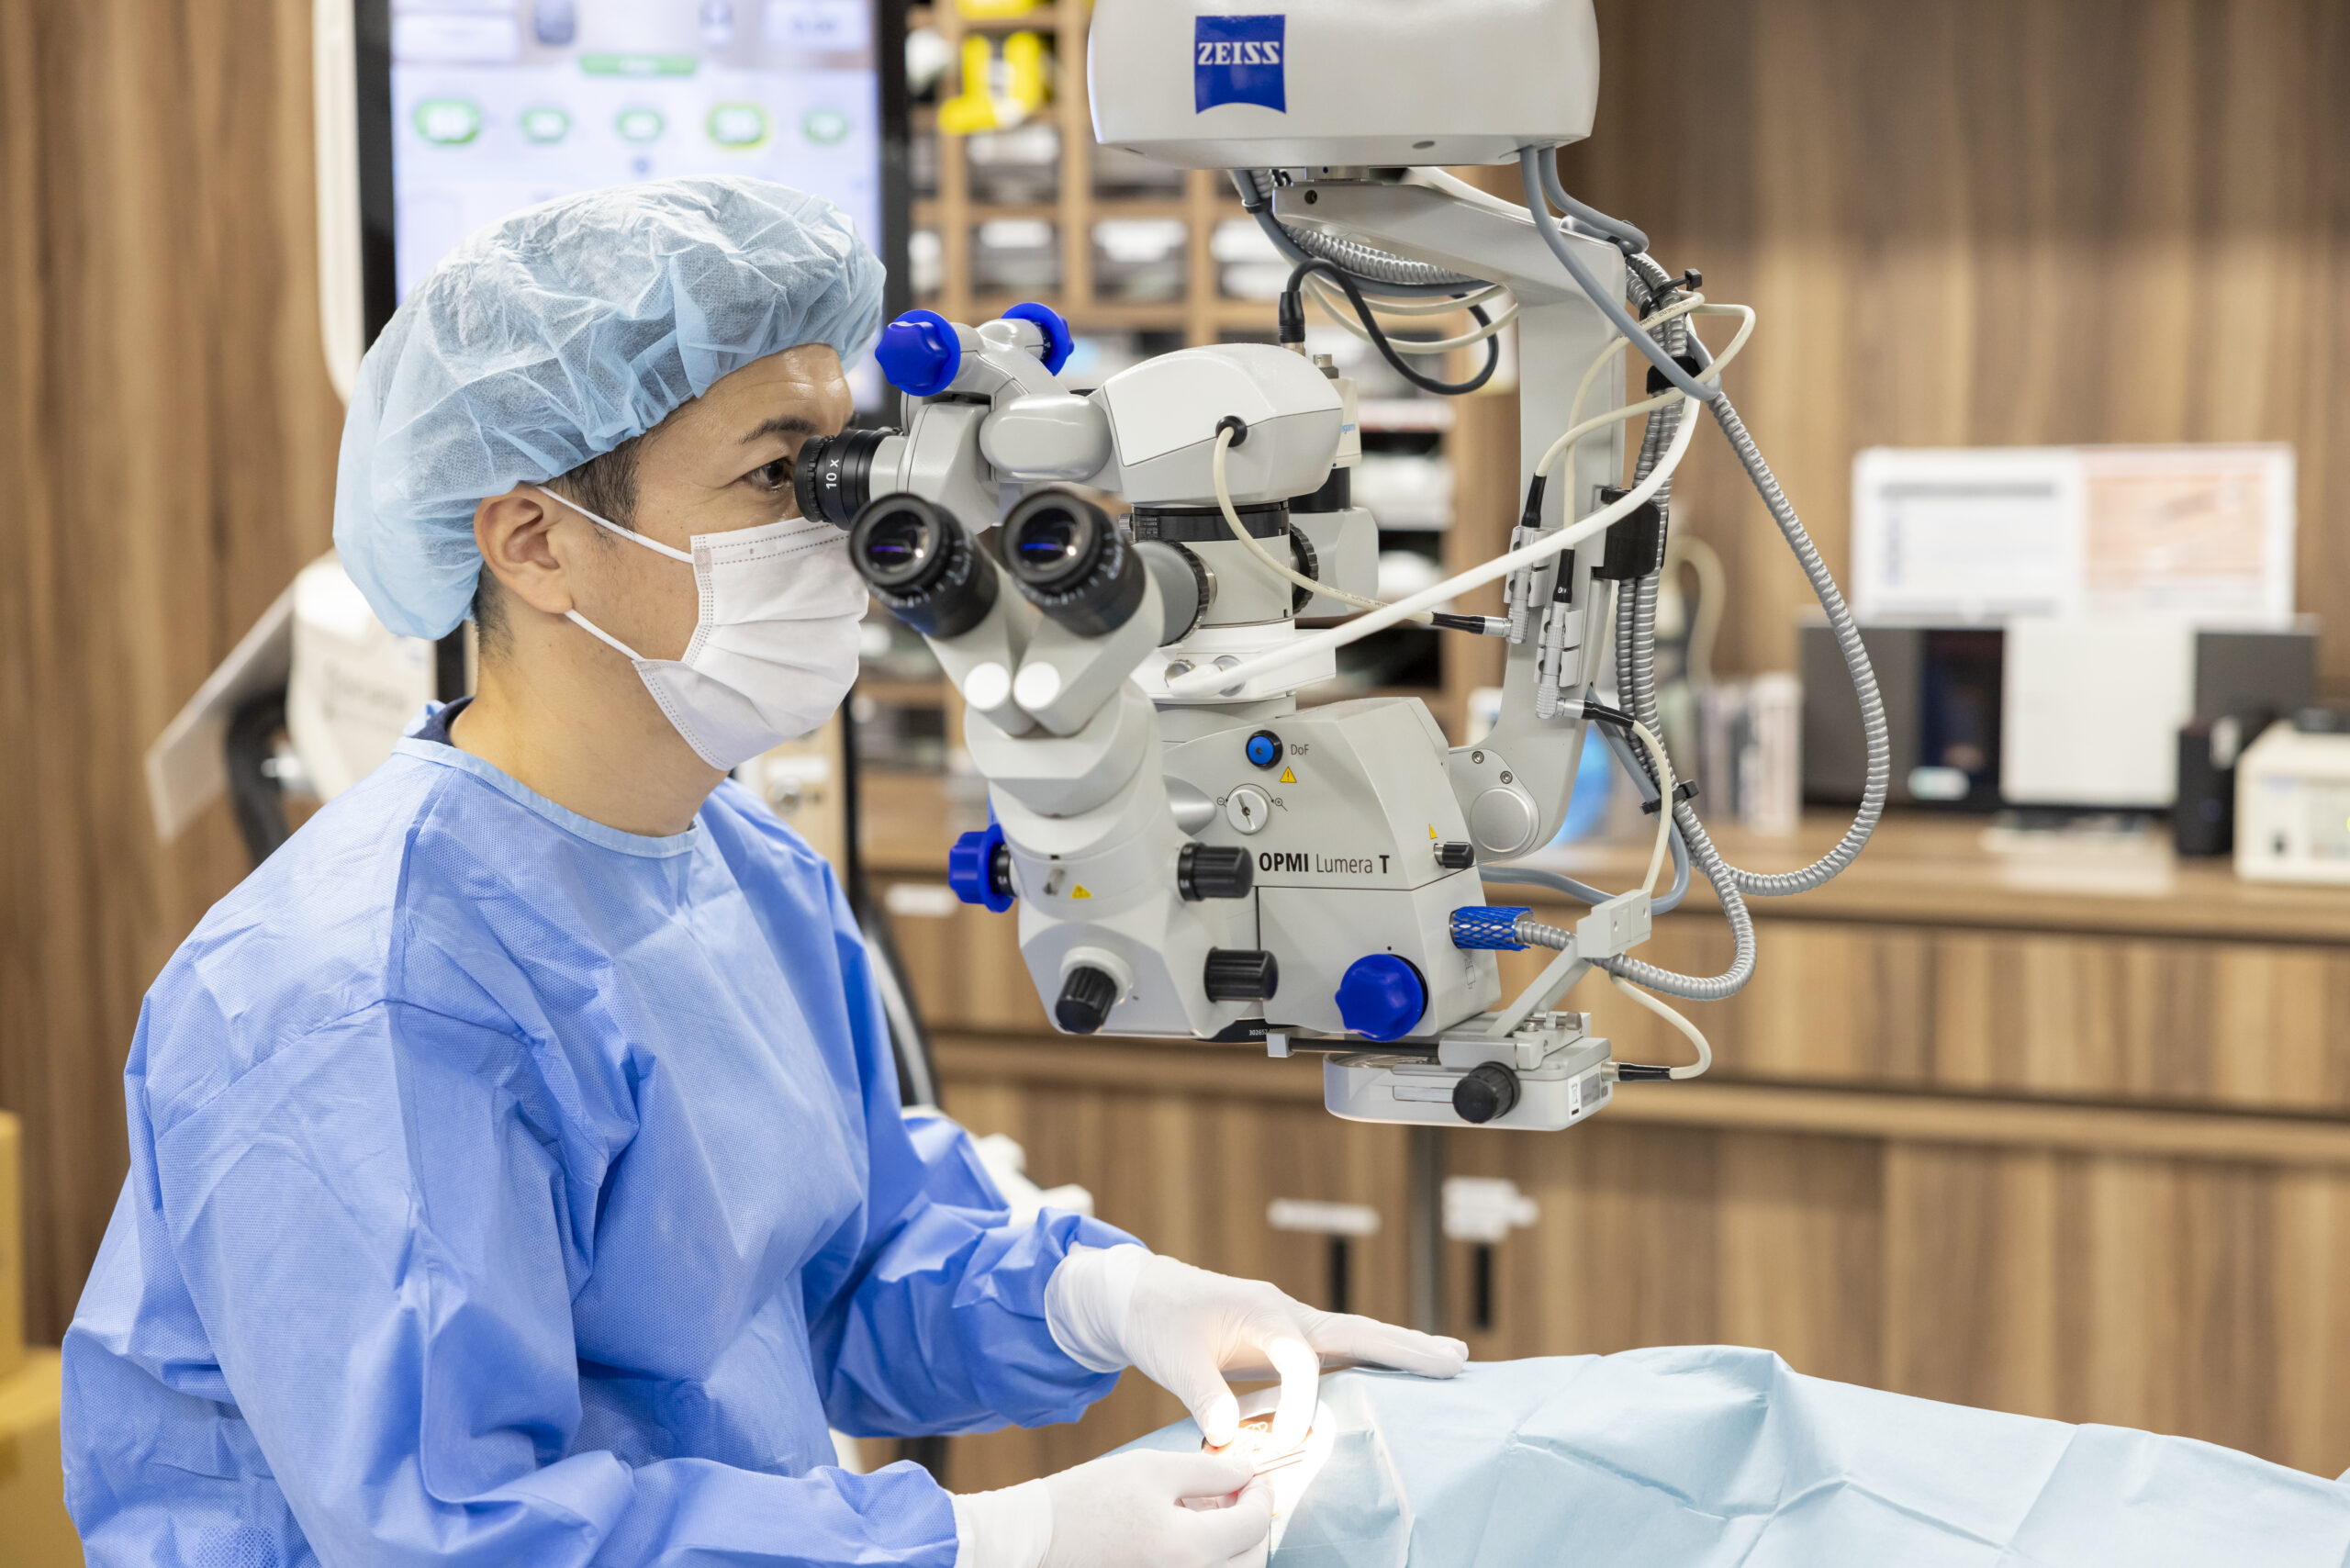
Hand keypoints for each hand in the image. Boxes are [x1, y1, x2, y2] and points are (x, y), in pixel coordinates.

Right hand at [953, 1450, 1272, 1567]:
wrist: (1035, 1541)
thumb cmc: (1087, 1499)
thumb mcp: (1151, 1469)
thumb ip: (1208, 1470)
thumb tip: (1247, 1471)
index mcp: (1188, 1549)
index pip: (1252, 1526)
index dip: (1262, 1495)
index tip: (1256, 1476)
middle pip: (1250, 1561)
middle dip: (1252, 1526)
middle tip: (1237, 1495)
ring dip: (1233, 1546)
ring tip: (1209, 1514)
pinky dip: (1208, 1559)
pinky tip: (1188, 1535)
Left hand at [1050, 1248, 1468, 1453]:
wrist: (1144, 1296)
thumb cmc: (1160, 1322)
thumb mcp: (1174, 1359)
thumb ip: (1205, 1395)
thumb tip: (1230, 1436)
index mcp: (1263, 1313)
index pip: (1300, 1361)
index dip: (1300, 1404)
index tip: (1287, 1443)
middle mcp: (1287, 1315)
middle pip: (1356, 1331)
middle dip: (1404, 1349)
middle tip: (1455, 1360)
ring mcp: (1292, 1325)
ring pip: (1356, 1338)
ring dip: (1401, 1351)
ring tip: (1451, 1361)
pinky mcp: (1288, 1340)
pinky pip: (1340, 1351)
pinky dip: (1374, 1359)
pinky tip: (1402, 1375)